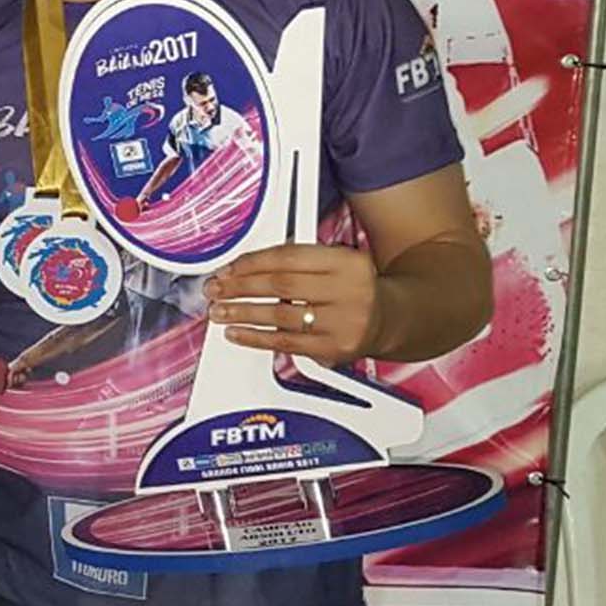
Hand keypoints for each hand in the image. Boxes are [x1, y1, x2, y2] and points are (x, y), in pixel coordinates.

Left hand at [206, 244, 385, 362]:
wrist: (389, 318)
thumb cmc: (351, 287)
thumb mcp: (334, 262)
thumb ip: (297, 260)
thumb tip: (242, 267)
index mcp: (347, 261)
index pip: (289, 257)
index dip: (251, 263)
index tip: (228, 269)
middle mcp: (350, 290)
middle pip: (282, 285)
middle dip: (240, 288)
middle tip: (216, 290)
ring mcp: (345, 322)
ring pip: (281, 316)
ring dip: (243, 314)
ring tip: (220, 312)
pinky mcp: (335, 348)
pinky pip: (287, 343)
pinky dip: (256, 338)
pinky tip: (238, 333)